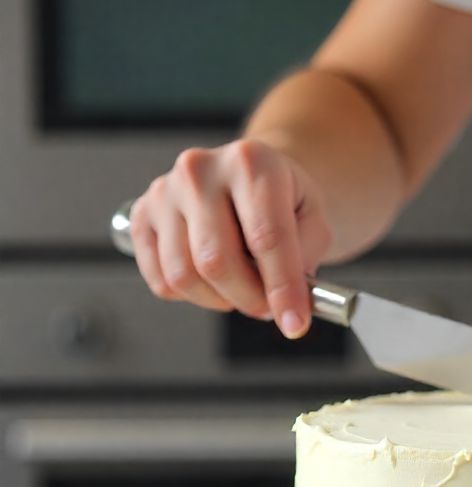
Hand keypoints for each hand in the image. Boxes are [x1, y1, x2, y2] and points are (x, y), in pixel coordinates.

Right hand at [130, 139, 331, 337]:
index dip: (282, 288)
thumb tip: (291, 299)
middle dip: (249, 299)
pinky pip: (161, 280)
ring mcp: (164, 192)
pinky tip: (214, 281)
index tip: (295, 324)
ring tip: (243, 288)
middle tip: (268, 307)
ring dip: (221, 300)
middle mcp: (200, 170)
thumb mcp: (315, 219)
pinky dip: (192, 296)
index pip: (266, 236)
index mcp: (251, 162)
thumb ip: (307, 256)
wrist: (251, 178)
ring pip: (184, 276)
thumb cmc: (283, 200)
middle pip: (217, 261)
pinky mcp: (142, 215)